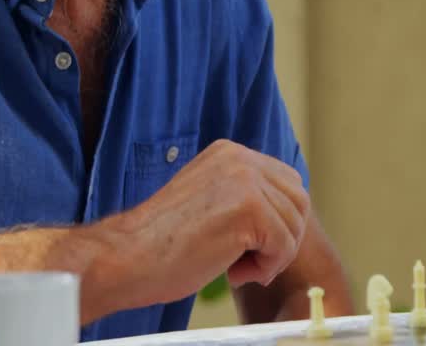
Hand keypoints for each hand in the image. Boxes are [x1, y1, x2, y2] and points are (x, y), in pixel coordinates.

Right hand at [104, 139, 309, 308]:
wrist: (126, 258)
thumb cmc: (161, 244)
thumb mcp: (208, 201)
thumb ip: (241, 196)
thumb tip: (285, 215)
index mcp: (230, 153)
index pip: (286, 182)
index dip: (280, 220)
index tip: (254, 245)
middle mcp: (240, 158)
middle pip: (298, 201)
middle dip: (283, 238)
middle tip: (251, 262)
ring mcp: (245, 180)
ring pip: (294, 226)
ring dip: (272, 256)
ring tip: (237, 267)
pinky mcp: (249, 208)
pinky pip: (284, 245)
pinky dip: (267, 267)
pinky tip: (235, 272)